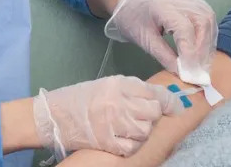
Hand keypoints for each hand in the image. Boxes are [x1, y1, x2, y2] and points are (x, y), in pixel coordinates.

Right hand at [33, 75, 184, 158]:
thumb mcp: (107, 85)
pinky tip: (124, 140)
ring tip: (130, 128)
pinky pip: (132, 147)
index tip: (176, 107)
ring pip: (145, 131)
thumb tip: (160, 97)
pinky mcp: (106, 141)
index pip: (155, 92)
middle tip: (143, 117)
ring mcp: (112, 123)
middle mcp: (118, 102)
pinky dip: (132, 145)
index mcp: (119, 84)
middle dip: (153, 116)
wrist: (53, 116)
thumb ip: (132, 89)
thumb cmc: (81, 98)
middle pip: (154, 112)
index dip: (170, 101)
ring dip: (142, 131)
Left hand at [103, 0, 217, 81]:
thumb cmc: (132, 20)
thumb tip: (182, 72)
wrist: (128, 2)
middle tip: (199, 67)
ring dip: (208, 41)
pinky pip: (207, 15)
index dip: (190, 50)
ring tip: (203, 61)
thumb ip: (164, 56)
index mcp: (162, 7)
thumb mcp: (144, 41)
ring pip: (208, 17)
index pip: (185, 28)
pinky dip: (208, 33)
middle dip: (203, 47)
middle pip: (202, 20)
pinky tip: (203, 47)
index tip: (190, 70)